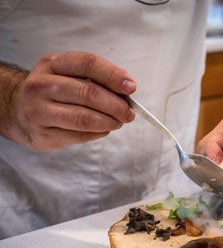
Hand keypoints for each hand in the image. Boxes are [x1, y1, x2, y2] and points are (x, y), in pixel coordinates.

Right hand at [6, 51, 135, 150]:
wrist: (19, 111)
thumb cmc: (54, 91)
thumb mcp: (69, 75)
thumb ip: (96, 78)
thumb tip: (127, 87)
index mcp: (52, 64)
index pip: (87, 63)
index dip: (113, 75)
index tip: (131, 87)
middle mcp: (41, 85)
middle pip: (88, 93)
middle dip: (116, 105)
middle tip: (129, 113)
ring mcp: (38, 111)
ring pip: (84, 118)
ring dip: (109, 122)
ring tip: (119, 122)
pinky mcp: (43, 134)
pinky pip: (80, 135)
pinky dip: (98, 133)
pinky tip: (103, 129)